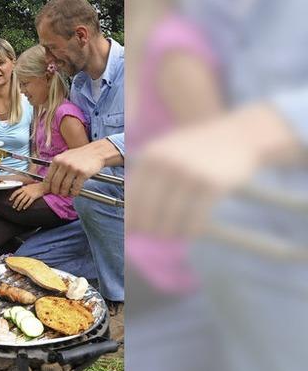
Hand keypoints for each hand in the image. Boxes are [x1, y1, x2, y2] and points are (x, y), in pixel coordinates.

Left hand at [9, 183, 45, 210]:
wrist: (43, 186)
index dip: (12, 196)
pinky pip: (29, 202)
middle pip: (18, 198)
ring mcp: (30, 194)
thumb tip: (20, 190)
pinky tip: (24, 208)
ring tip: (18, 209)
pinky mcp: (33, 197)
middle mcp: (26, 191)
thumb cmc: (36, 186)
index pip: (16, 192)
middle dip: (15, 203)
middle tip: (14, 206)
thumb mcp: (28, 185)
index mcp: (24, 188)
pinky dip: (26, 206)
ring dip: (20, 206)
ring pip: (23, 201)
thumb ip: (24, 188)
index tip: (10, 199)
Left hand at [44, 139, 122, 195]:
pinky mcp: (82, 173)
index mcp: (57, 159)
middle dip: (56, 191)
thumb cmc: (81, 155)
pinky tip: (75, 192)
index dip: (47, 186)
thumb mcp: (66, 156)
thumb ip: (58, 166)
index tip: (48, 191)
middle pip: (55, 183)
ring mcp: (73, 168)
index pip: (48, 177)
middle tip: (59, 193)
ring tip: (66, 194)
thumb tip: (50, 179)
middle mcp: (64, 163)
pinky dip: (74, 192)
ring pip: (65, 187)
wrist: (96, 152)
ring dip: (65, 193)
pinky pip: (76, 188)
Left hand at [127, 105, 297, 237]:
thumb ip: (148, 179)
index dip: (131, 219)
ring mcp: (189, 173)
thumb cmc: (198, 150)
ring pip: (170, 218)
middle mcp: (166, 163)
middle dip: (149, 229)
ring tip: (173, 234)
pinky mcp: (211, 184)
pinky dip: (190, 230)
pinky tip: (191, 232)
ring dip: (170, 232)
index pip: (131, 198)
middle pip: (147, 211)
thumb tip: (132, 218)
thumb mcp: (167, 153)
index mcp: (150, 156)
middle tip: (156, 236)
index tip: (134, 233)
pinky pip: (195, 218)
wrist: (239, 134)